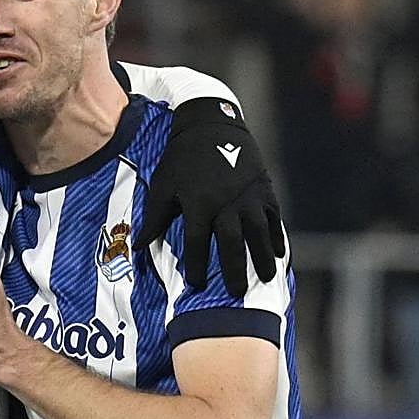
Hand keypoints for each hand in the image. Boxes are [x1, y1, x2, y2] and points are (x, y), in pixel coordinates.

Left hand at [132, 99, 285, 296]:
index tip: (196, 285)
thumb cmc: (181, 159)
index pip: (198, 242)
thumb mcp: (162, 186)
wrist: (211, 126)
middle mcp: (226, 202)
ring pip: (259, 233)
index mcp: (199, 203)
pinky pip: (274, 218)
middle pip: (232, 243)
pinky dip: (277, 237)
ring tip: (264, 279)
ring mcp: (248, 196)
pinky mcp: (264, 190)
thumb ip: (153, 219)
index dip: (197, 266)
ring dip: (262, 258)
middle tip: (233, 292)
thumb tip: (139, 248)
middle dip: (233, 270)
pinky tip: (279, 255)